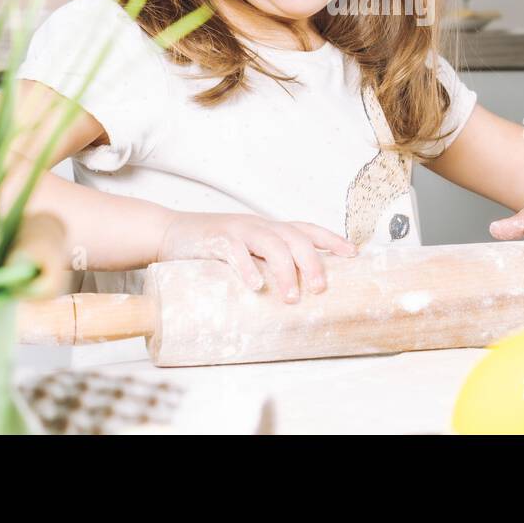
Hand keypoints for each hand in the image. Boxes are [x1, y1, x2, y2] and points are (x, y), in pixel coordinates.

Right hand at [155, 212, 356, 302]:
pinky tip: (255, 285)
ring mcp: (238, 230)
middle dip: (312, 262)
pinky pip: (234, 251)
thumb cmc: (214, 247)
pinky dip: (246, 267)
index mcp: (271, 228)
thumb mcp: (247, 251)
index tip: (353, 254)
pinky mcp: (215, 240)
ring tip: (291, 297)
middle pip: (295, 238)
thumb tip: (298, 292)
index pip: (308, 229)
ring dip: (284, 270)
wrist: (170, 232)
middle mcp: (259, 225)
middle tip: (321, 289)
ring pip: (271, 243)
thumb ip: (268, 263)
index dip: (332, 240)